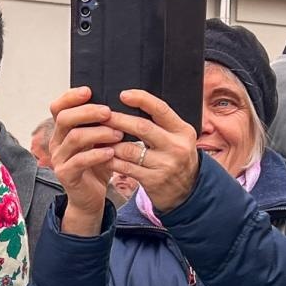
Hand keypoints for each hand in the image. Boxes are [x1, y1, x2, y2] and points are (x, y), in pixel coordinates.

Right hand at [48, 87, 120, 235]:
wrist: (90, 198)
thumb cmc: (96, 167)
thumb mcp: (98, 142)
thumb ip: (100, 125)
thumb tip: (116, 102)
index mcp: (63, 131)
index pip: (58, 107)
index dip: (70, 97)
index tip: (89, 91)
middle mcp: (57, 142)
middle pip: (64, 118)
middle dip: (88, 112)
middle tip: (108, 112)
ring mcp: (59, 159)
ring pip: (74, 138)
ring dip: (98, 133)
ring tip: (117, 134)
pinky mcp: (66, 175)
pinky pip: (79, 161)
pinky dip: (97, 155)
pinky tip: (111, 152)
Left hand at [104, 89, 199, 213]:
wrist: (188, 191)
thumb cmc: (177, 157)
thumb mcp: (178, 137)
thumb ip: (161, 123)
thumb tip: (133, 103)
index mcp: (182, 131)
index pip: (161, 110)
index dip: (142, 100)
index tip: (124, 94)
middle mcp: (176, 147)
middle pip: (142, 128)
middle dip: (119, 120)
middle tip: (102, 115)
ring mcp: (165, 165)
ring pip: (129, 150)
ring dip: (110, 142)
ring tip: (97, 136)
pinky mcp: (153, 181)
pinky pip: (125, 168)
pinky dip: (111, 160)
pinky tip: (102, 154)